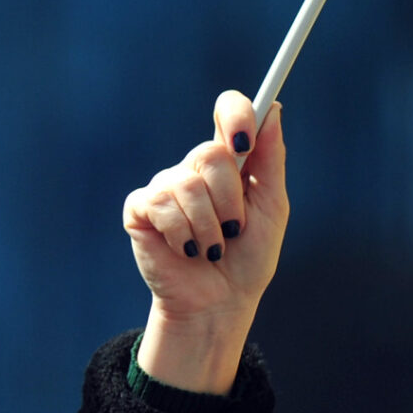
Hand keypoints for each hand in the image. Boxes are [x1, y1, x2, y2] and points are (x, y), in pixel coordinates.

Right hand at [124, 92, 289, 394]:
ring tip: (211, 248)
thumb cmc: (248, 258)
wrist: (219, 302)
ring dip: (208, 227)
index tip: (245, 138)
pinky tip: (186, 250)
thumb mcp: (272, 207)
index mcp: (228, 162)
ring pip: (187, 185)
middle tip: (233, 228)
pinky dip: (183, 235)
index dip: (235, 113)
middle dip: (230, 199)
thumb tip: (272, 109)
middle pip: (211, 153)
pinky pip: (161, 206)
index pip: (228, 112)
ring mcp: (165, 187)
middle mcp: (193, 168)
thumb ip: (271, 159)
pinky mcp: (140, 210)